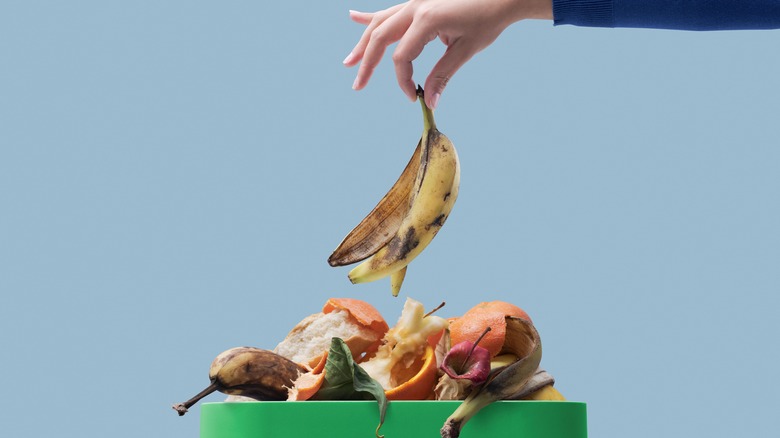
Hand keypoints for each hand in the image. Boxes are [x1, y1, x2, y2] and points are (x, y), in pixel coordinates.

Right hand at [343, 0, 552, 108]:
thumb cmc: (488, 19)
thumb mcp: (466, 49)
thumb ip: (443, 75)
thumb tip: (428, 102)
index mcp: (427, 20)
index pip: (401, 56)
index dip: (403, 80)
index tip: (413, 96)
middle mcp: (415, 6)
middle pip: (380, 38)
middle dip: (367, 64)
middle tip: (358, 86)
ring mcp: (415, 1)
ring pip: (380, 23)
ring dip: (363, 42)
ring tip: (349, 62)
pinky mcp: (418, 1)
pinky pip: (390, 11)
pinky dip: (371, 16)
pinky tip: (353, 16)